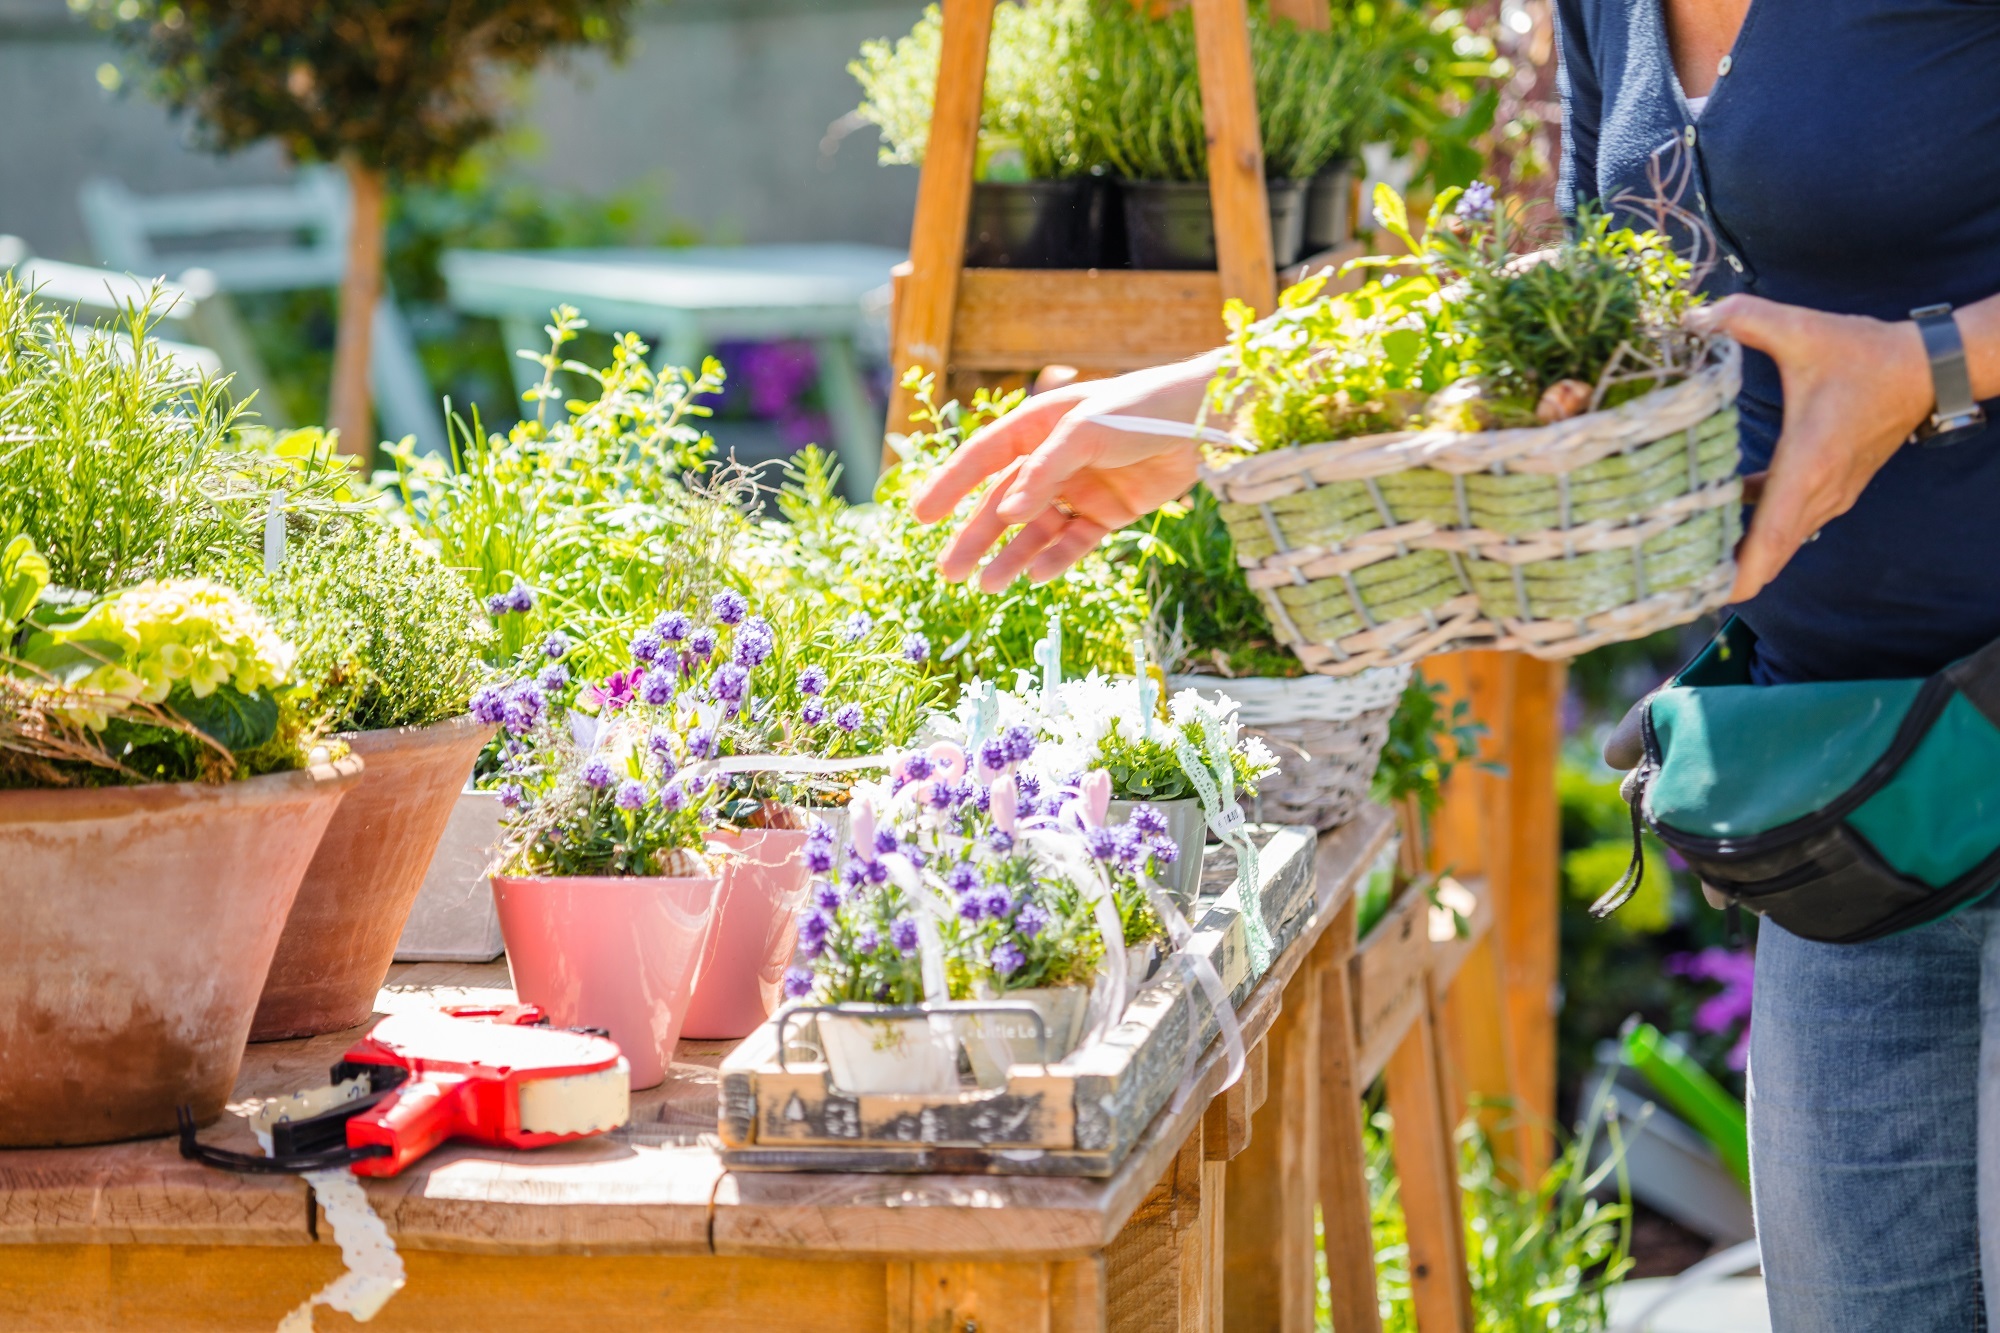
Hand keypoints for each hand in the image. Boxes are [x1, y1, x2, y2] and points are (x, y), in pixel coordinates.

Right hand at [910, 363, 1211, 591]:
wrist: (1203, 421)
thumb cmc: (1140, 409)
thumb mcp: (1085, 431)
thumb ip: (1044, 472)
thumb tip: (1007, 515)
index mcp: (1037, 427)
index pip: (981, 458)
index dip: (949, 485)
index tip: (920, 516)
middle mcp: (1052, 460)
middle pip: (1002, 504)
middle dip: (974, 537)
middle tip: (948, 572)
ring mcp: (1078, 489)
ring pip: (1034, 531)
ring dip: (1010, 557)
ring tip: (986, 586)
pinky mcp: (1107, 514)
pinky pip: (1072, 542)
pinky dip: (1053, 559)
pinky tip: (1035, 577)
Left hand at [1687, 295, 1932, 601]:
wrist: (1928, 368)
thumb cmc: (1865, 354)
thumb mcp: (1800, 329)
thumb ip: (1744, 318)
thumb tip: (1691, 316)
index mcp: (1807, 465)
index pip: (1771, 539)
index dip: (1741, 574)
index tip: (1708, 596)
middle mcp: (1820, 492)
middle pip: (1772, 555)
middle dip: (1729, 575)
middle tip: (1678, 583)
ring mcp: (1831, 496)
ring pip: (1782, 542)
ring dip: (1744, 553)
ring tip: (1690, 554)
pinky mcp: (1835, 489)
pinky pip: (1792, 523)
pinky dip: (1761, 529)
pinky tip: (1725, 510)